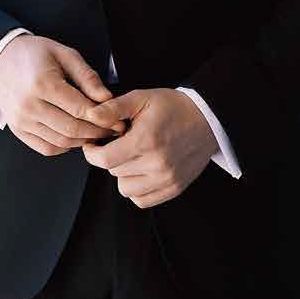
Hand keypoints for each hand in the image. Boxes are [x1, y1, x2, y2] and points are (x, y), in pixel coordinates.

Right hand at [0, 35, 124, 157]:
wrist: (0, 60)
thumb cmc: (34, 54)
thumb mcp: (64, 54)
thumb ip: (87, 77)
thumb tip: (107, 98)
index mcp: (42, 84)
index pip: (79, 109)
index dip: (102, 118)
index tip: (117, 120)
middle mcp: (29, 106)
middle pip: (71, 129)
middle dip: (96, 133)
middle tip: (112, 130)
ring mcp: (21, 120)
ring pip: (61, 142)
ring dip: (83, 141)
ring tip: (97, 133)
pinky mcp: (18, 130)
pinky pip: (46, 148)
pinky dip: (65, 147)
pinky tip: (75, 137)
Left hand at [82, 89, 213, 207]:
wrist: (208, 119)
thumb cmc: (174, 107)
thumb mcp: (142, 98)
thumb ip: (114, 108)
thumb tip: (91, 115)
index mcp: (145, 140)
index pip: (104, 159)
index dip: (92, 152)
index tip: (93, 145)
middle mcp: (156, 164)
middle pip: (114, 172)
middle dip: (111, 157)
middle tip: (120, 143)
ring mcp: (166, 179)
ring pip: (125, 189)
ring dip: (124, 174)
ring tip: (132, 157)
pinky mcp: (174, 188)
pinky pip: (142, 200)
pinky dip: (138, 189)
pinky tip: (142, 171)